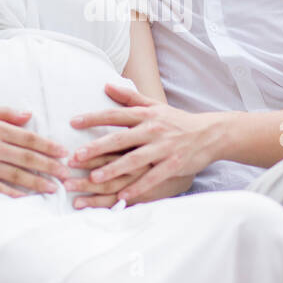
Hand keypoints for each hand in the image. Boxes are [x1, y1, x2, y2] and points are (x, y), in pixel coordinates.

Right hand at [0, 103, 71, 198]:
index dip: (48, 147)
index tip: (64, 153)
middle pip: (27, 159)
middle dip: (50, 167)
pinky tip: (26, 198)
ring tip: (53, 188)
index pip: (29, 138)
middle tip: (67, 175)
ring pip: (15, 175)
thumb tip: (29, 115)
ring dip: (37, 183)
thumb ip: (5, 112)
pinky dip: (12, 193)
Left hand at [68, 84, 221, 203]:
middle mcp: (152, 130)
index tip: (73, 122)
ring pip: (135, 159)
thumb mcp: (155, 105)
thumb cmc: (177, 120)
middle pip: (120, 139)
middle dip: (97, 148)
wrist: (210, 133)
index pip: (115, 115)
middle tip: (75, 156)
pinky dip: (138, 187)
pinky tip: (123, 196)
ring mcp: (164, 148)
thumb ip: (130, 97)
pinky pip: (153, 178)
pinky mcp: (174, 164)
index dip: (93, 118)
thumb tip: (106, 86)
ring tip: (93, 178)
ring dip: (113, 169)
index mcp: (146, 115)